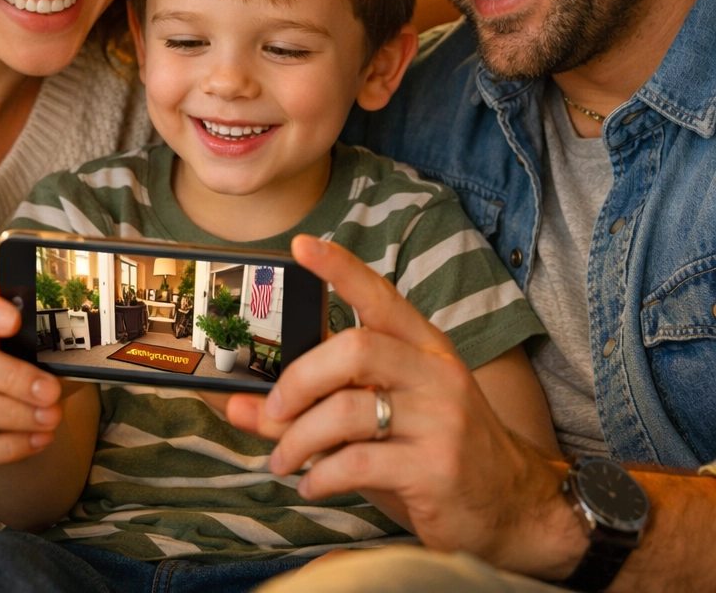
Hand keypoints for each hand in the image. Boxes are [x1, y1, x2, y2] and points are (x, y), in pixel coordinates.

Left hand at [226, 235, 584, 578]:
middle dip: (299, 378)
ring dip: (299, 439)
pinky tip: (312, 484)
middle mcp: (436, 373)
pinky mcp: (437, 469)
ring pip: (348, 410)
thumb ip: (315, 405)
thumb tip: (237, 406)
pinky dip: (321, 475)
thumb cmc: (435, 451)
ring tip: (283, 461)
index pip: (380, 294)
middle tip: (273, 409)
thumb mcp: (384, 416)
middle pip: (354, 348)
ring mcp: (441, 420)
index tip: (301, 246)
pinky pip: (359, 462)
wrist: (516, 509)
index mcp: (424, 347)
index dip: (340, 267)